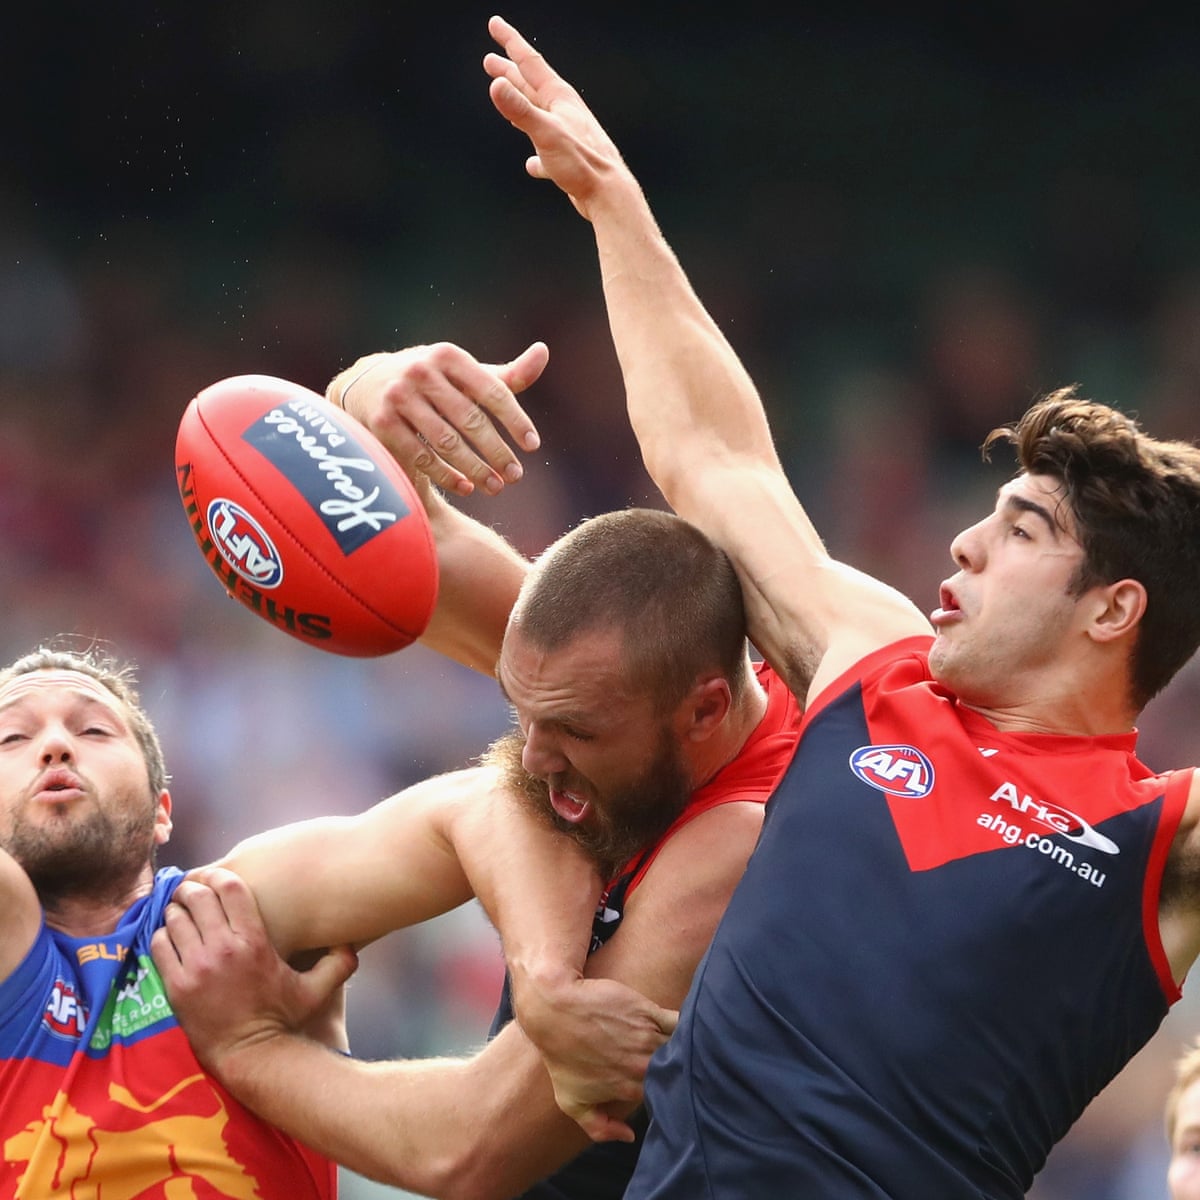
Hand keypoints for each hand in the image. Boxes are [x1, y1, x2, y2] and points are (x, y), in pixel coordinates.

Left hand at [150, 867, 357, 1077]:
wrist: (251, 1055)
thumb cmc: (282, 1019)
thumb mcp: (318, 990)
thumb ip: (338, 963)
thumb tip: (353, 941)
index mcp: (254, 942)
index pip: (230, 888)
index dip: (219, 876)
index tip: (216, 878)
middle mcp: (223, 949)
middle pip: (196, 897)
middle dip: (192, 889)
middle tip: (192, 892)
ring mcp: (196, 968)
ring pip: (175, 918)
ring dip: (176, 912)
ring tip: (181, 914)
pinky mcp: (176, 986)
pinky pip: (159, 945)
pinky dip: (163, 936)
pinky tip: (172, 940)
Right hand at [328, 341, 544, 498]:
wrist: (366, 385)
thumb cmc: (432, 382)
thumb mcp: (465, 374)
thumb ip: (506, 374)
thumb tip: (543, 352)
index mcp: (449, 356)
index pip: (492, 391)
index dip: (515, 420)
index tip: (533, 446)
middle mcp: (422, 371)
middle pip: (470, 419)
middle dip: (497, 452)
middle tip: (516, 476)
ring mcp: (399, 397)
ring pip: (446, 441)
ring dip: (475, 468)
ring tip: (496, 487)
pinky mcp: (382, 423)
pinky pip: (420, 456)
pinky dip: (446, 475)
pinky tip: (466, 487)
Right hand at [484, 16, 632, 221]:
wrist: (608, 194)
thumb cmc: (583, 163)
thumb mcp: (546, 132)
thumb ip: (520, 109)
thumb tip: (497, 85)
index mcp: (559, 98)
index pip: (530, 62)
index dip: (510, 41)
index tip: (495, 25)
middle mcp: (564, 112)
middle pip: (531, 85)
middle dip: (509, 71)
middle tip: (491, 59)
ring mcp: (567, 135)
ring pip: (537, 114)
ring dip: (520, 104)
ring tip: (507, 99)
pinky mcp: (568, 160)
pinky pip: (546, 153)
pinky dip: (537, 156)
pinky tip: (532, 163)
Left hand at [512, 968, 678, 1142]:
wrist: (556, 1010)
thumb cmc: (561, 1055)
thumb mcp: (571, 1101)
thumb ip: (600, 1127)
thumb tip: (630, 1136)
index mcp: (630, 1088)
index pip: (662, 1097)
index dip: (666, 1094)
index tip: (666, 1089)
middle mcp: (644, 1065)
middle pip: (676, 1073)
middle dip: (681, 1074)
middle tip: (678, 1070)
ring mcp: (648, 1037)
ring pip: (681, 1049)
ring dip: (685, 1051)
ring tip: (688, 1051)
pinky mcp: (649, 1011)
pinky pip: (680, 1023)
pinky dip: (688, 1027)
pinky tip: (688, 1029)